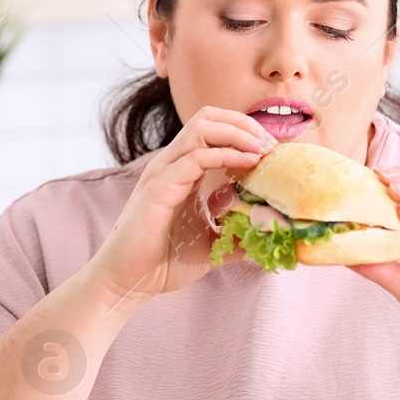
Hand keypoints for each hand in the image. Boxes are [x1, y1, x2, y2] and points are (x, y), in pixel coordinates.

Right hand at [87, 106, 273, 305]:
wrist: (129, 282)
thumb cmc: (164, 261)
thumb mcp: (212, 242)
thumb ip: (236, 229)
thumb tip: (267, 226)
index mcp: (182, 171)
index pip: (212, 129)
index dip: (244, 132)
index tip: (271, 150)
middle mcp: (171, 164)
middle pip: (207, 117)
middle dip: (243, 124)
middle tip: (269, 145)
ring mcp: (163, 173)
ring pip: (201, 129)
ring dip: (238, 133)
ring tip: (262, 150)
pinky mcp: (159, 188)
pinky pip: (195, 158)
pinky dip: (226, 155)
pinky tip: (248, 164)